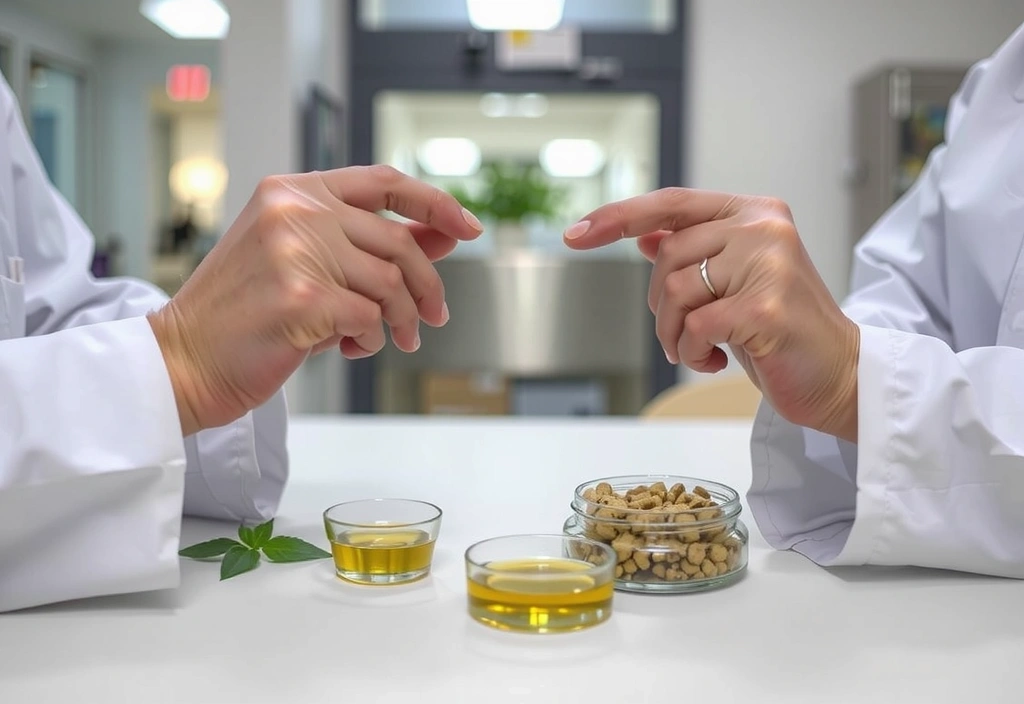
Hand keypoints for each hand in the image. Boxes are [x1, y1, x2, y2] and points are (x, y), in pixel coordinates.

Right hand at [149, 165, 482, 435]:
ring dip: (403, 321)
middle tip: (434, 316)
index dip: (435, 203)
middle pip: (399, 241)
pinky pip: (371, 319)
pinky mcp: (302, 297)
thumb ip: (370, 242)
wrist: (184, 361)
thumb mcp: (306, 260)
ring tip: (392, 340)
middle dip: (429, 286)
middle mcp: (295, 210)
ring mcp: (296, 250)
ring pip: (391, 284)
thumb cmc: (245, 314)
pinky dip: (371, 340)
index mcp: (292, 190)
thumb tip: (445, 232)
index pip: (384, 182)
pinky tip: (349, 347)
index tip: (467, 227)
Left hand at [563, 189, 859, 441]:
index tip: (575, 235)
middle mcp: (763, 228)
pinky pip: (695, 325)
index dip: (617, 217)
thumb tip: (644, 235)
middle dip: (660, 305)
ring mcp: (768, 264)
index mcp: (754, 213)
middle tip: (685, 333)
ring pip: (675, 290)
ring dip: (674, 333)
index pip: (670, 205)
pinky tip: (718, 360)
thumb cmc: (781, 331)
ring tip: (701, 349)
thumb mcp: (732, 282)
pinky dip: (693, 351)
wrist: (840, 374)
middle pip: (667, 255)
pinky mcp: (766, 306)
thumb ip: (694, 252)